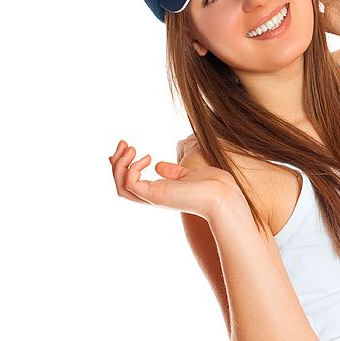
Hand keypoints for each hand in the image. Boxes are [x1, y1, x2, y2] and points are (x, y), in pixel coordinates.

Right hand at [109, 139, 239, 220]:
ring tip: (131, 148)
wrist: (223, 194)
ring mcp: (153, 197)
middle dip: (116, 162)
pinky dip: (132, 169)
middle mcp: (153, 196)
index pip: (130, 183)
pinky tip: (148, 157)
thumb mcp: (187, 174)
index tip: (128, 146)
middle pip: (120, 185)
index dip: (123, 166)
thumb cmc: (211, 185)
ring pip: (120, 186)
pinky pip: (130, 184)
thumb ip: (172, 172)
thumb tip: (159, 166)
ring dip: (119, 165)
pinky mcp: (155, 195)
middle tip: (124, 143)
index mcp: (159, 192)